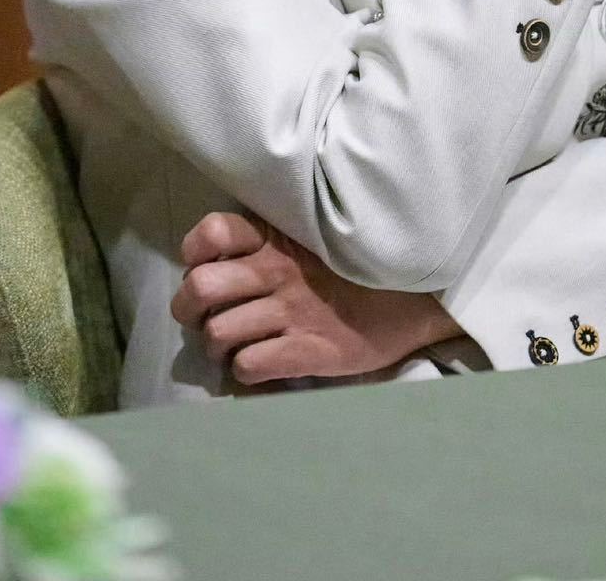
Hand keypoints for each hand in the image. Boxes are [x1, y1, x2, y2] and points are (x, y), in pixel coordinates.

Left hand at [170, 212, 456, 386]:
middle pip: (200, 289)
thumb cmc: (353, 268)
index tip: (204, 267)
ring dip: (219, 346)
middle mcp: (278, 269)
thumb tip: (209, 261)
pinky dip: (245, 373)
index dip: (195, 254)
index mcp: (277, 235)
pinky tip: (260, 365)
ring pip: (218, 333)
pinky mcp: (309, 350)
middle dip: (191, 309)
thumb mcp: (310, 237)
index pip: (211, 233)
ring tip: (236, 346)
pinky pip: (248, 367)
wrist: (414, 298)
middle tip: (206, 317)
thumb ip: (264, 241)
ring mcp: (293, 311)